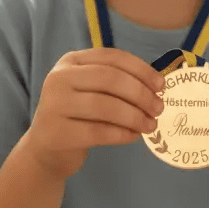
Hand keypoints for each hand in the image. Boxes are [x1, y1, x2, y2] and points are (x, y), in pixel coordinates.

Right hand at [26, 48, 165, 180]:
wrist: (46, 150)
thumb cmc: (78, 115)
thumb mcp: (91, 90)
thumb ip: (116, 83)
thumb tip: (157, 85)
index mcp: (71, 61)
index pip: (111, 57)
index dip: (140, 69)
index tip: (161, 85)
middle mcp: (59, 78)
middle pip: (109, 79)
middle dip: (140, 93)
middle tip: (159, 108)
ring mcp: (54, 105)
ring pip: (104, 106)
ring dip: (134, 116)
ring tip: (151, 125)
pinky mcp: (56, 133)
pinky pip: (97, 131)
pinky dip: (121, 134)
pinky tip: (133, 136)